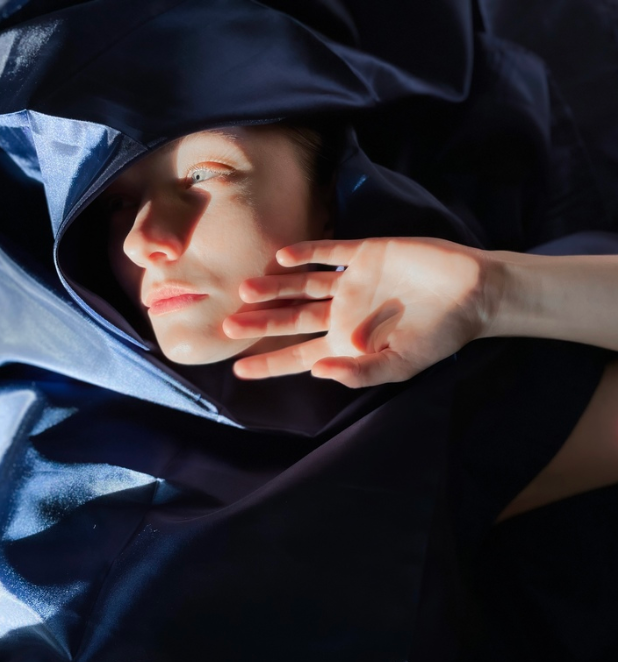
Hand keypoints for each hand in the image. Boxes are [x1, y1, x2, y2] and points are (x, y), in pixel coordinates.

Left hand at [223, 237, 491, 387]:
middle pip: (291, 319)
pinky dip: (307, 252)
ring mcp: (351, 282)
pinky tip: (284, 256)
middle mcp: (342, 312)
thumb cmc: (439, 336)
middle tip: (226, 325)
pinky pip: (329, 252)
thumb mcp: (401, 364)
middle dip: (260, 324)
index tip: (237, 369)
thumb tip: (317, 371)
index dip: (269, 364)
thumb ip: (359, 371)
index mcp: (347, 342)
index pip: (299, 355)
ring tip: (246, 290)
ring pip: (302, 285)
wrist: (472, 293)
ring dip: (275, 287)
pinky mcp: (365, 253)